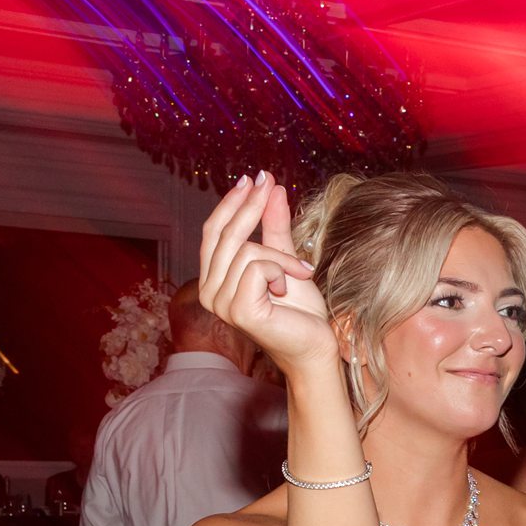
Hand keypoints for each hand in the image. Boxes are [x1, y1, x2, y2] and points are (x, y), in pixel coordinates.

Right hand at [198, 174, 329, 375]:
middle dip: (251, 207)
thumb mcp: (286, 259)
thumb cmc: (300, 312)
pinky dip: (282, 270)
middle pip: (225, 235)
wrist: (316, 347)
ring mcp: (221, 304)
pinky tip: (290, 287)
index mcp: (214, 280)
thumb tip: (271, 187)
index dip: (231, 204)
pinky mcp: (239, 310)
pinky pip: (258, 267)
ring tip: (301, 273)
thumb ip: (274, 227)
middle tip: (270, 184)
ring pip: (247, 251)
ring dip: (282, 257)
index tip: (252, 178)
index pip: (213, 232)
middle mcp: (210, 292)